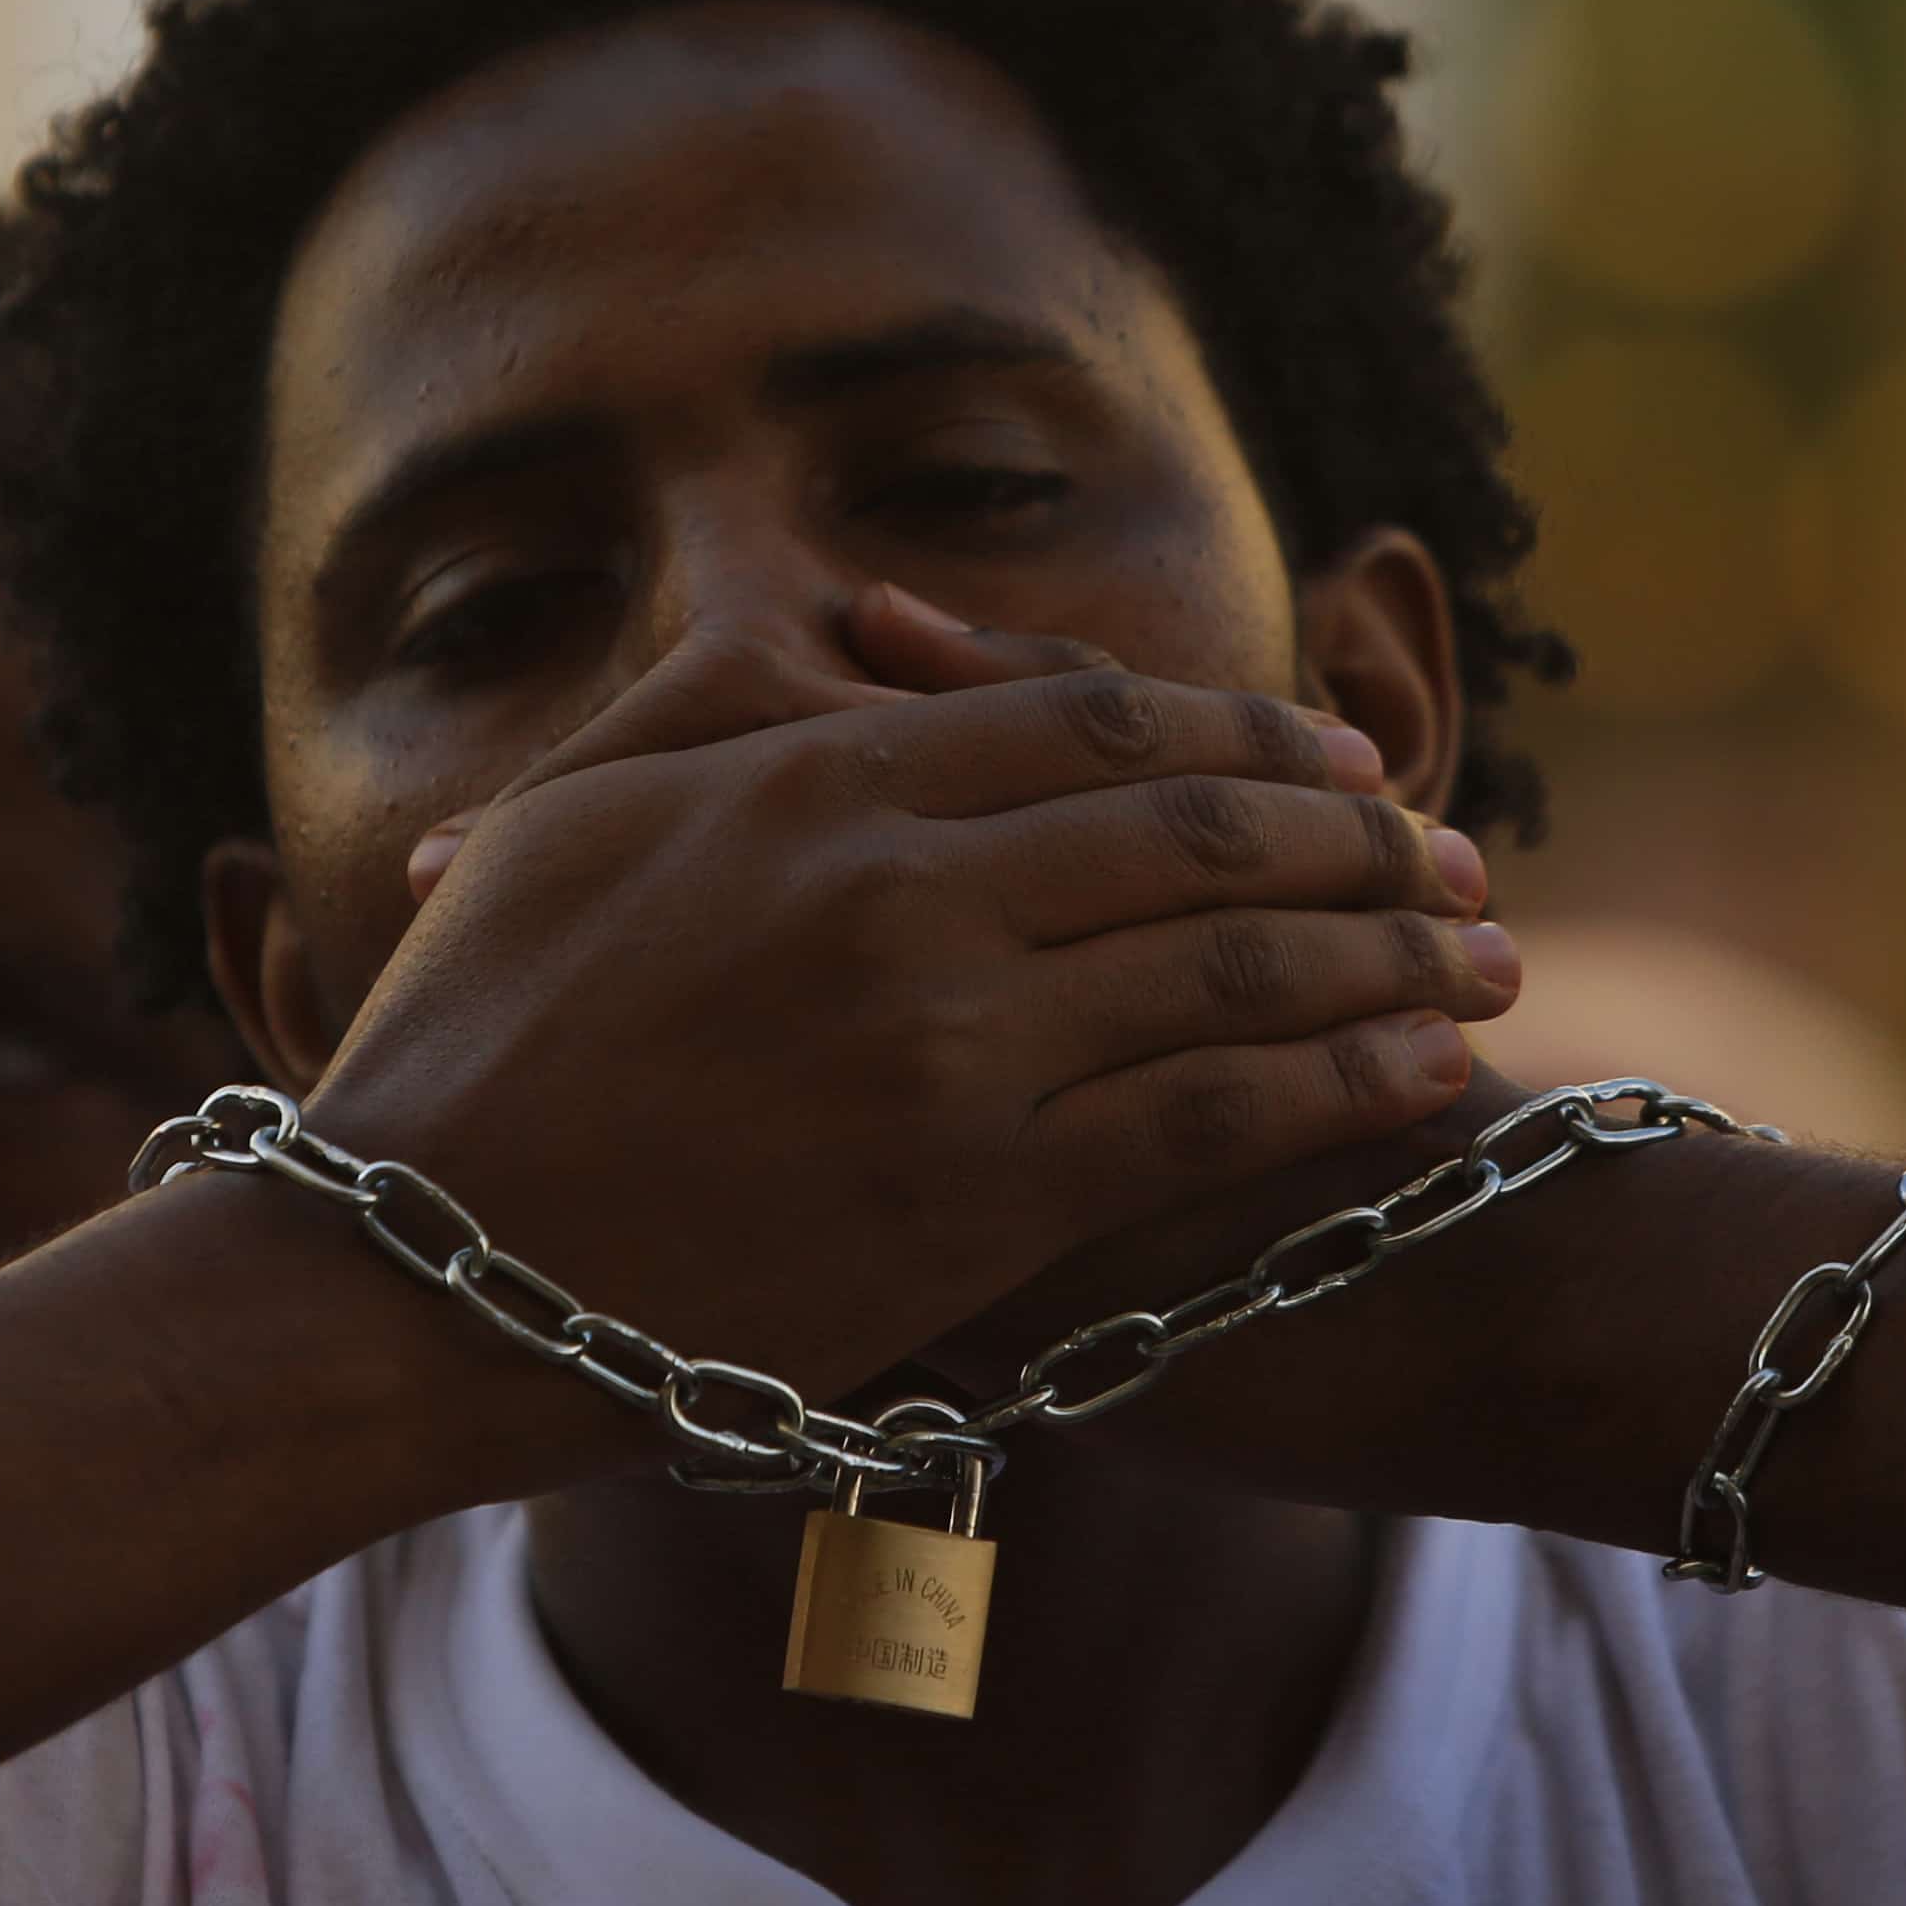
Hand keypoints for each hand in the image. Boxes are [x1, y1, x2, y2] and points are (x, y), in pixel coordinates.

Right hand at [294, 589, 1520, 1478]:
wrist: (416, 1278)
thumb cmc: (472, 1049)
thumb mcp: (578, 817)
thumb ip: (721, 698)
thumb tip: (846, 627)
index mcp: (818, 777)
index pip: (1095, 721)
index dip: (1248, 731)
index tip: (1342, 760)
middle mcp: (906, 886)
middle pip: (1200, 827)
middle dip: (1359, 838)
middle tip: (1460, 860)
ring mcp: (949, 1042)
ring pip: (1234, 966)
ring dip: (1388, 953)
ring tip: (1489, 957)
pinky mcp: (977, 1196)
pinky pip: (1208, 1116)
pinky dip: (1339, 1082)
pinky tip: (1424, 1071)